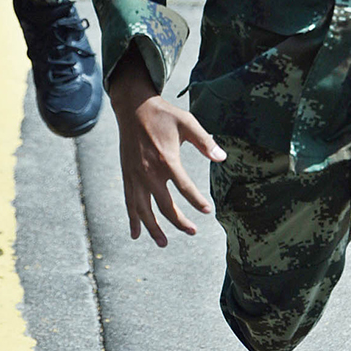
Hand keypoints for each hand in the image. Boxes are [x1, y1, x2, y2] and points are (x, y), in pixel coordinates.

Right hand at [109, 53, 224, 244]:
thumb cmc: (164, 115)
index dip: (196, 201)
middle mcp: (149, 172)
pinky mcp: (127, 176)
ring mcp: (136, 176)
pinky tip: (136, 235)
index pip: (184, 187)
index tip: (208, 211)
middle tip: (193, 231)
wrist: (133, 108)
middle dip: (179, 222)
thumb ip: (205, 141)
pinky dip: (133, 220)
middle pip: (165, 205)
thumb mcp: (187, 123)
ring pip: (144, 210)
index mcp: (166, 159)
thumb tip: (222, 157)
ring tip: (164, 243)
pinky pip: (129, 203)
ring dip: (154, 228)